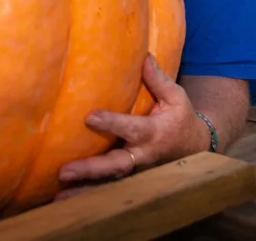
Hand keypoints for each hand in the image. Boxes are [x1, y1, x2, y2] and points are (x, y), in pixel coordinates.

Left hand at [55, 54, 208, 200]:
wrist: (197, 149)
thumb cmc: (181, 118)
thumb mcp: (176, 97)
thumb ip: (158, 79)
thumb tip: (143, 56)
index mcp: (154, 133)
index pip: (131, 128)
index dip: (112, 123)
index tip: (90, 117)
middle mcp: (142, 156)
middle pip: (116, 165)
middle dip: (91, 169)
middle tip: (66, 171)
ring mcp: (135, 171)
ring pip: (109, 183)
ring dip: (84, 189)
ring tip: (59, 194)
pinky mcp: (129, 179)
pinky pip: (107, 189)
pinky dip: (87, 194)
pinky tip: (62, 198)